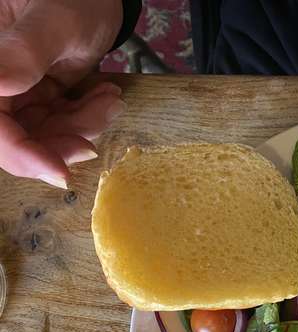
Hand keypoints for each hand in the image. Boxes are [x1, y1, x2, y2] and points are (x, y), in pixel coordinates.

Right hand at [0, 0, 124, 188]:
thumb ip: (25, 53)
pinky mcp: (40, 99)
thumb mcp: (53, 20)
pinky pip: (63, 126)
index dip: (20, 153)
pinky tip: (105, 93)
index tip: (60, 172)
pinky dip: (89, 118)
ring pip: (45, 138)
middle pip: (17, 139)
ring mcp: (16, 93)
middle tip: (96, 131)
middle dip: (63, 143)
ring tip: (108, 96)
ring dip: (84, 127)